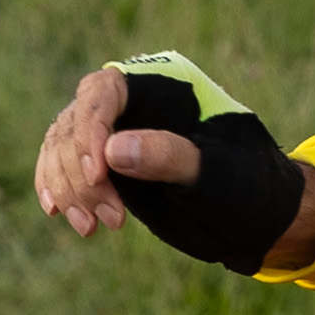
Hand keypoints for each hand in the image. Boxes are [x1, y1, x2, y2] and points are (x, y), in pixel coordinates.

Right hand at [31, 66, 314, 268]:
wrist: (257, 219)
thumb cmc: (248, 187)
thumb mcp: (216, 175)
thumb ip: (170, 157)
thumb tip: (114, 150)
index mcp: (166, 86)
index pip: (105, 91)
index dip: (91, 129)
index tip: (101, 175)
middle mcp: (134, 103)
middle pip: (76, 122)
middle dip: (82, 172)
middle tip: (112, 219)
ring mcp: (117, 134)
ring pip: (63, 146)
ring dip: (68, 187)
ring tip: (91, 228)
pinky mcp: (107, 165)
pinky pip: (63, 166)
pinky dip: (56, 188)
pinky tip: (59, 213)